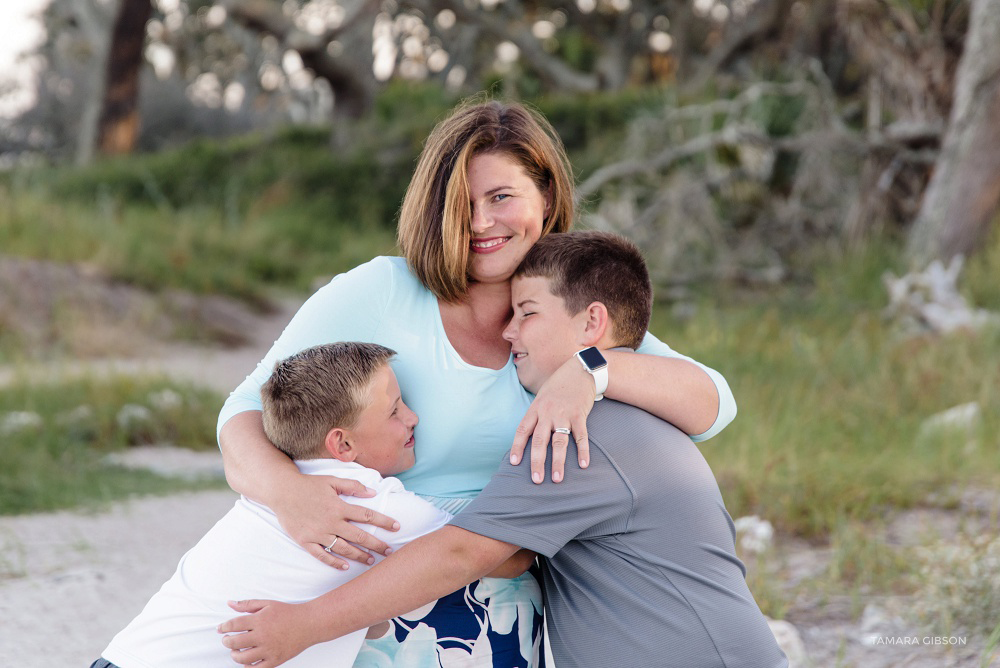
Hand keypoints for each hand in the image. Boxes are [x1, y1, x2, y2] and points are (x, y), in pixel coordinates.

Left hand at [219, 599, 316, 666]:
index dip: (224, 627)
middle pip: (235, 642)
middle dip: (226, 642)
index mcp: (260, 620)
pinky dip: (247, 667)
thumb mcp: (268, 604)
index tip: (221, 629)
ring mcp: (269, 649)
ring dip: (234, 655)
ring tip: (235, 651)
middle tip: (227, 640)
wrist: (309, 624)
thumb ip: (247, 604)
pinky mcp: (275, 660)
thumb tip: (230, 603)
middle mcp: (262, 635)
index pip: (234, 625)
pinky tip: (247, 661)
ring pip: (242, 658)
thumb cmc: (288, 613)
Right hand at [271, 474, 399, 569]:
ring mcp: (318, 534)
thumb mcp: (332, 481)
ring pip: (344, 549)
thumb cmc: (309, 485)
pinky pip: (322, 555)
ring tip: (371, 561)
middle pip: (359, 536)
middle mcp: (331, 522)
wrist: (282, 491)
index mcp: (339, 507)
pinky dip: (334, 562)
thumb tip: (373, 493)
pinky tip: (345, 566)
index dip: (384, 521)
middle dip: (377, 545)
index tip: (397, 527)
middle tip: (389, 552)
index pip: (367, 516)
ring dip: (359, 556)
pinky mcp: (306, 541)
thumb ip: (353, 486)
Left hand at [510, 356, 593, 482]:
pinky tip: (583, 464)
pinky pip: (581, 436)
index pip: (523, 430)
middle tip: (536, 480)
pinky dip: (582, 451)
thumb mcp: (541, 398)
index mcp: (535, 409)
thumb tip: (529, 437)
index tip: (514, 463)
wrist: (579, 370)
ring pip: (559, 441)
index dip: (518, 447)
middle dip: (537, 462)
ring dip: (558, 461)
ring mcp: (564, 414)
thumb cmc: (558, 386)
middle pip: (539, 440)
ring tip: (557, 478)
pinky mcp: (580, 415)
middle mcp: (547, 413)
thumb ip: (536, 416)